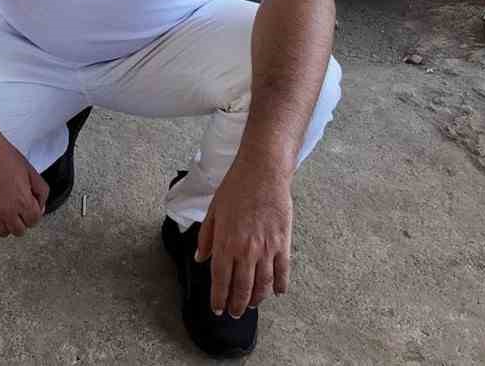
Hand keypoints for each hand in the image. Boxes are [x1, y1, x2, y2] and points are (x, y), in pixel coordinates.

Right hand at [0, 127, 48, 236]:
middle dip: (21, 219)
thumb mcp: (30, 170)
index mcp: (22, 201)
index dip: (34, 212)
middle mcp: (7, 211)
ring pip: (3, 232)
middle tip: (18, 206)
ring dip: (6, 222)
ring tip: (5, 208)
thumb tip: (41, 206)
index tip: (30, 205)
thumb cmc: (3, 155)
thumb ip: (41, 191)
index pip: (34, 221)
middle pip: (19, 230)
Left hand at [196, 160, 294, 317]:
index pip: (220, 280)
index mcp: (225, 242)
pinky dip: (279, 286)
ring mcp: (267, 248)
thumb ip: (206, 237)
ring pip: (262, 285)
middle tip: (234, 313)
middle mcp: (246, 250)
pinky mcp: (283, 243)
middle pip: (242, 288)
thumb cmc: (236, 188)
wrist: (263, 172)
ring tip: (251, 305)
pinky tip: (276, 292)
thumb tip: (200, 258)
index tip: (217, 309)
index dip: (218, 298)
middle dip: (236, 305)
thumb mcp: (213, 211)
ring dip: (256, 299)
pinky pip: (282, 272)